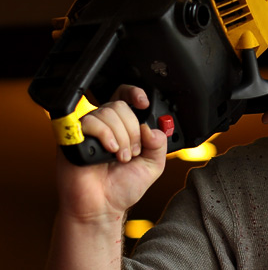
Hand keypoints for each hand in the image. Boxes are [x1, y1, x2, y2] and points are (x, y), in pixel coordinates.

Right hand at [55, 85, 166, 223]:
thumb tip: (152, 128)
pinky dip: (106, 135)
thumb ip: (159, 144)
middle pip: (120, 105)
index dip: (134, 94)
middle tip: (133, 152)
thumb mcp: (152, 165)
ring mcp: (87, 131)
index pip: (124, 97)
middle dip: (132, 129)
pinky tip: (109, 151)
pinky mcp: (72, 137)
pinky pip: (91, 122)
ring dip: (121, 137)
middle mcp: (104, 125)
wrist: (101, 208)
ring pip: (107, 112)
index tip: (144, 103)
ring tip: (121, 158)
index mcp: (121, 127)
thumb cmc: (121, 188)